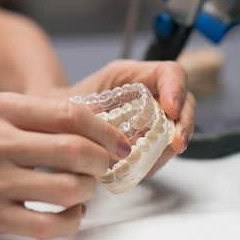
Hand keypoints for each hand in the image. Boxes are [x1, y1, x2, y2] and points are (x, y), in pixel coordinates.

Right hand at [0, 92, 130, 239]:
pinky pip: (50, 224)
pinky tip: (71, 212)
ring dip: (88, 190)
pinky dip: (72, 220)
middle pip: (75, 150)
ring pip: (68, 188)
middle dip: (102, 160)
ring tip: (84, 187)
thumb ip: (33, 112)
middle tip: (105, 165)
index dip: (104, 130)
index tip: (117, 141)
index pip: (69, 114)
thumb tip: (92, 119)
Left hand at [50, 60, 195, 175]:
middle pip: (184, 104)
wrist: (55, 125)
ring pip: (177, 131)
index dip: (176, 90)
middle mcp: (151, 96)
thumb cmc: (67, 106)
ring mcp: (154, 121)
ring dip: (168, 147)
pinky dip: (154, 162)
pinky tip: (139, 166)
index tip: (171, 110)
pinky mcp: (149, 144)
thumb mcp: (81, 98)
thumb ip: (99, 113)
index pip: (171, 73)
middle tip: (176, 143)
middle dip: (183, 125)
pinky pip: (161, 154)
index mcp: (136, 76)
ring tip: (148, 158)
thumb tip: (118, 138)